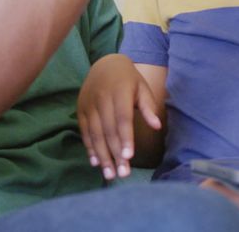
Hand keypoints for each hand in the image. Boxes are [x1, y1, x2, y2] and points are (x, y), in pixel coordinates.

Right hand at [76, 55, 161, 180]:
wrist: (104, 64)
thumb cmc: (128, 79)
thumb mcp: (142, 88)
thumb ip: (148, 107)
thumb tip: (157, 126)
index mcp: (119, 91)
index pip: (122, 118)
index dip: (125, 137)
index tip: (129, 156)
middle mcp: (102, 98)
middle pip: (108, 130)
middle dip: (115, 154)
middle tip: (122, 174)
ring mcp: (89, 105)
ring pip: (95, 134)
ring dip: (102, 156)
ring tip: (110, 174)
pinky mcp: (81, 110)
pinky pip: (85, 132)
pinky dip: (89, 148)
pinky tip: (95, 162)